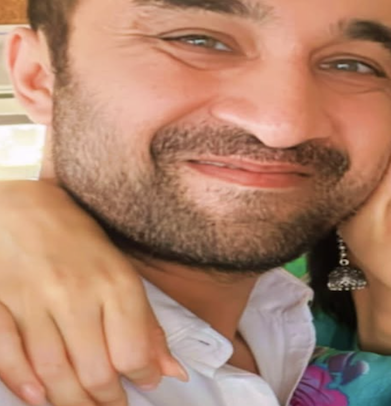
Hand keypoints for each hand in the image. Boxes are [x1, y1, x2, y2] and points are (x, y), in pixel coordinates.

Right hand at [0, 180, 187, 405]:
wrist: (22, 208)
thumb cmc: (79, 243)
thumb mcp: (122, 273)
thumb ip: (146, 324)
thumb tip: (172, 372)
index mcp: (115, 283)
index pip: (133, 350)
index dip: (143, 376)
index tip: (145, 383)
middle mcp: (75, 293)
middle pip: (94, 369)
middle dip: (106, 399)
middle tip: (112, 405)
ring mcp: (33, 299)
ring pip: (53, 369)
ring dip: (69, 400)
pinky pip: (7, 352)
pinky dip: (21, 381)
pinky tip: (37, 398)